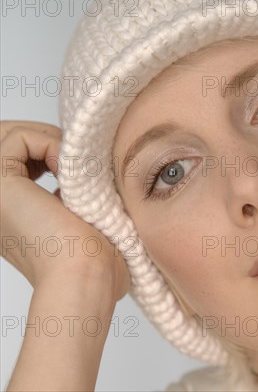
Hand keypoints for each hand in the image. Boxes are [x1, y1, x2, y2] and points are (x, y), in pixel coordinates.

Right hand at [0, 121, 129, 301]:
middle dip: (50, 141)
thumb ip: (71, 190)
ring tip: (74, 171)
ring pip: (13, 134)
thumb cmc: (94, 258)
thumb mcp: (81, 215)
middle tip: (77, 166)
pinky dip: (51, 144)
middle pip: (12, 143)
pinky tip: (68, 173)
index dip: (52, 153)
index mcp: (11, 212)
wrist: (86, 275)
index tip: (79, 174)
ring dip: (52, 142)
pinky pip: (19, 136)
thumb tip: (82, 164)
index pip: (21, 158)